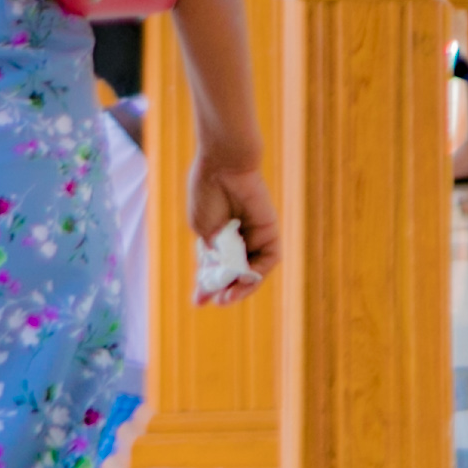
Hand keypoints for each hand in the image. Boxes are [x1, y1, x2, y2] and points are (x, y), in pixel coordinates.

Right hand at [187, 151, 281, 302]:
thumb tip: (218, 281)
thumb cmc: (208, 193)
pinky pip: (268, 259)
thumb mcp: (204, 231)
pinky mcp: (270, 231)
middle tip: (217, 301)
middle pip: (234, 274)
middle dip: (226, 290)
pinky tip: (243, 279)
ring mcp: (253, 236)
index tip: (197, 302)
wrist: (223, 165)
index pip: (215, 269)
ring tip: (228, 296)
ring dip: (242, 287)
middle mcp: (237, 239)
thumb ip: (213, 257)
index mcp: (217, 237)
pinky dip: (256, 272)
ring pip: (252, 271)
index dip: (207, 286)